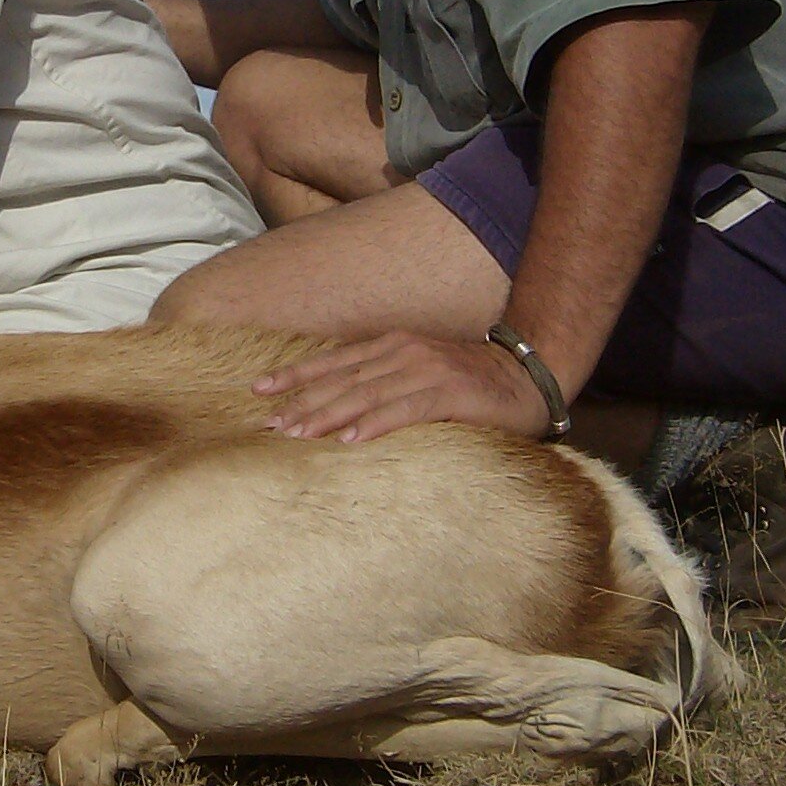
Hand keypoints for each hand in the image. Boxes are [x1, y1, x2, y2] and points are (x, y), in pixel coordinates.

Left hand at [253, 331, 552, 444]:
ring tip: (297, 435)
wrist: (527, 377)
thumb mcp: (418, 376)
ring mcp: (427, 370)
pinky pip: (405, 409)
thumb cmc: (469, 386)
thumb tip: (337, 410)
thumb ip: (383, 385)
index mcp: (392, 346)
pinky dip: (375, 424)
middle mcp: (404, 352)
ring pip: (366, 394)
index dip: (295, 375)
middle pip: (342, 379)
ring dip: (328, 415)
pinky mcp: (450, 393)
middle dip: (302, 401)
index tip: (258, 389)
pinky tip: (350, 440)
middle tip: (268, 424)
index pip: (333, 361)